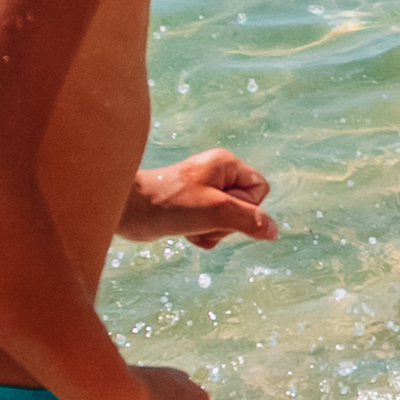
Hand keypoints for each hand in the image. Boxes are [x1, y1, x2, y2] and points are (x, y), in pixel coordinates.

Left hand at [124, 151, 278, 247]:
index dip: (246, 206)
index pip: (260, 189)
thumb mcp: (215, 212)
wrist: (125, 211)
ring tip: (189, 225)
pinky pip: (213, 228)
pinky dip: (202, 235)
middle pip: (246, 208)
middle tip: (201, 217)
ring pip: (229, 222)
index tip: (219, 207)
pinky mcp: (192, 208)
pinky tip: (184, 231)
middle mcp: (217, 175)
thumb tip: (274, 231)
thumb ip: (249, 220)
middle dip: (226, 223)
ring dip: (212, 232)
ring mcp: (204, 192)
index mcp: (225, 164)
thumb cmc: (167, 204)